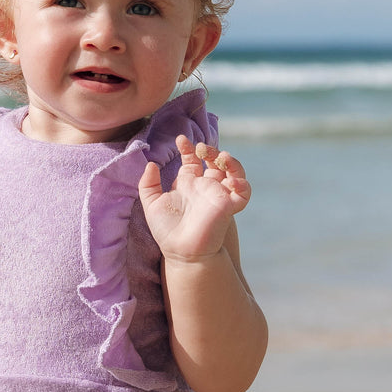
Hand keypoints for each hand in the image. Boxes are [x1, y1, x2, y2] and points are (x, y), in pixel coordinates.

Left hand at [138, 135, 250, 262]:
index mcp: (188, 184)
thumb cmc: (166, 231)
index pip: (192, 160)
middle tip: (200, 148)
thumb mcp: (151, 204)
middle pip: (214, 161)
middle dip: (210, 150)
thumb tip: (151, 164)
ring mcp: (218, 195)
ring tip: (218, 157)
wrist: (181, 252)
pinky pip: (243, 192)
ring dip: (230, 160)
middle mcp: (204, 187)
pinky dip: (241, 183)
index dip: (188, 148)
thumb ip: (147, 184)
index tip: (181, 139)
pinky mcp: (229, 207)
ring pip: (233, 171)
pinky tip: (229, 180)